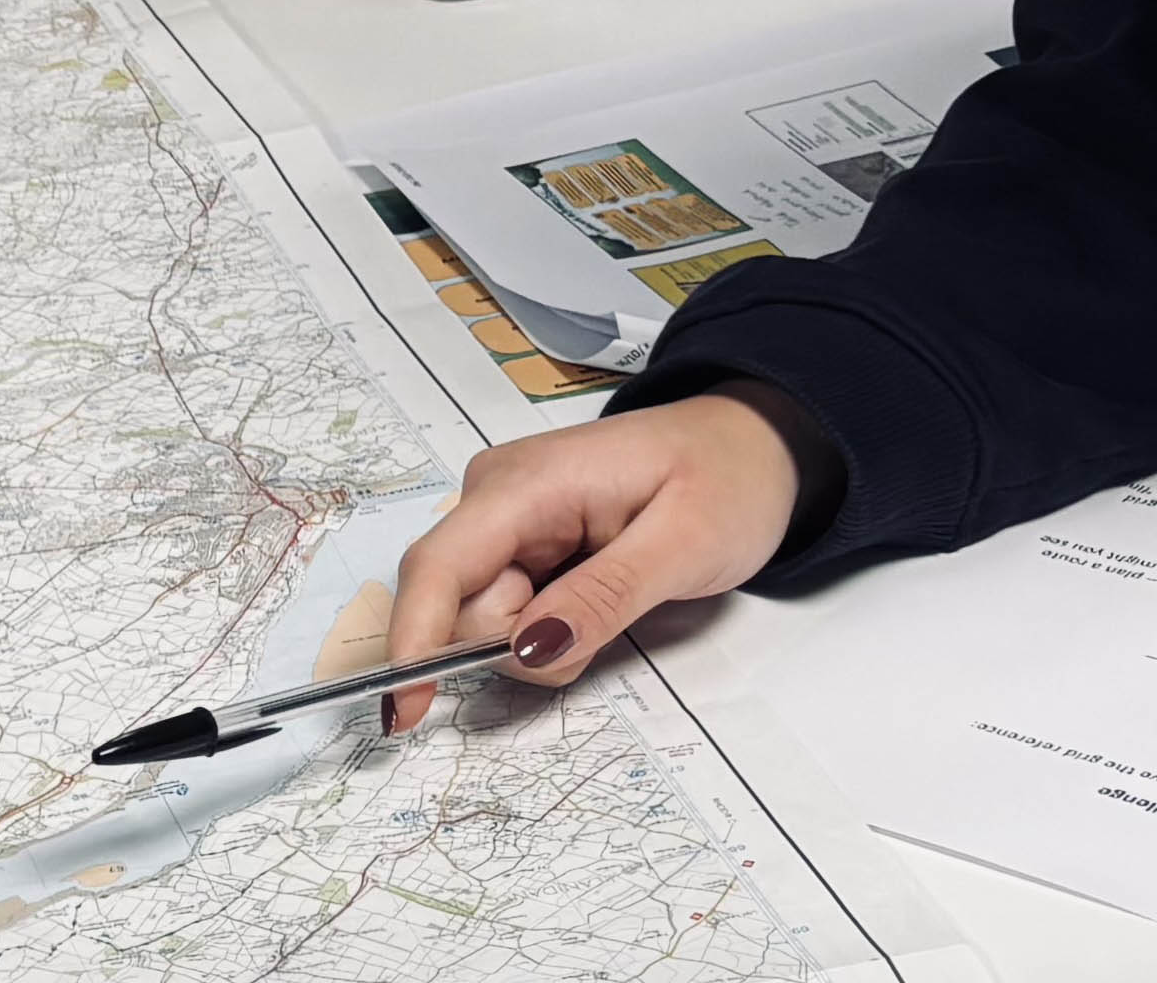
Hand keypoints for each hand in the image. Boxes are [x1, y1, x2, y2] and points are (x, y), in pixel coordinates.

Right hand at [377, 394, 800, 734]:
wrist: (751, 445)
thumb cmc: (727, 483)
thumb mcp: (683, 547)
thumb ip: (602, 598)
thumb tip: (524, 649)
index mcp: (523, 486)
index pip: (438, 567)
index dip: (414, 640)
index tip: (406, 711)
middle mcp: (492, 498)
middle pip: (461, 605)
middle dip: (522, 642)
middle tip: (609, 617)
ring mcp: (502, 520)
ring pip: (485, 616)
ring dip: (544, 637)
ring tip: (618, 598)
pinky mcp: (518, 540)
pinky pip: (509, 608)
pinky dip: (550, 625)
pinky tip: (597, 595)